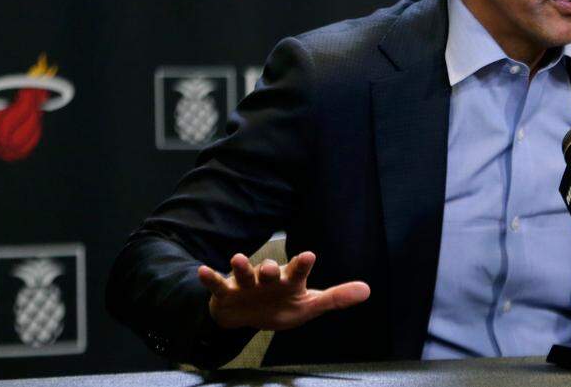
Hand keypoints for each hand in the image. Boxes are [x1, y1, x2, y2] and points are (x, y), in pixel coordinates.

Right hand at [197, 251, 369, 329]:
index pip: (298, 271)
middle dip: (269, 268)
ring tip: (237, 259)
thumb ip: (335, 298)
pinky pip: (217, 284)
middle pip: (269, 270)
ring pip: (244, 273)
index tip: (308, 255)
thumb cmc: (282, 305)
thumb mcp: (309, 305)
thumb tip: (367, 290)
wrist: (248, 315)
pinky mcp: (226, 293)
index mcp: (290, 281)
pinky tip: (204, 271)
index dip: (302, 264)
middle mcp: (268, 278)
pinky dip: (210, 278)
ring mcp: (246, 284)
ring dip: (241, 267)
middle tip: (271, 268)